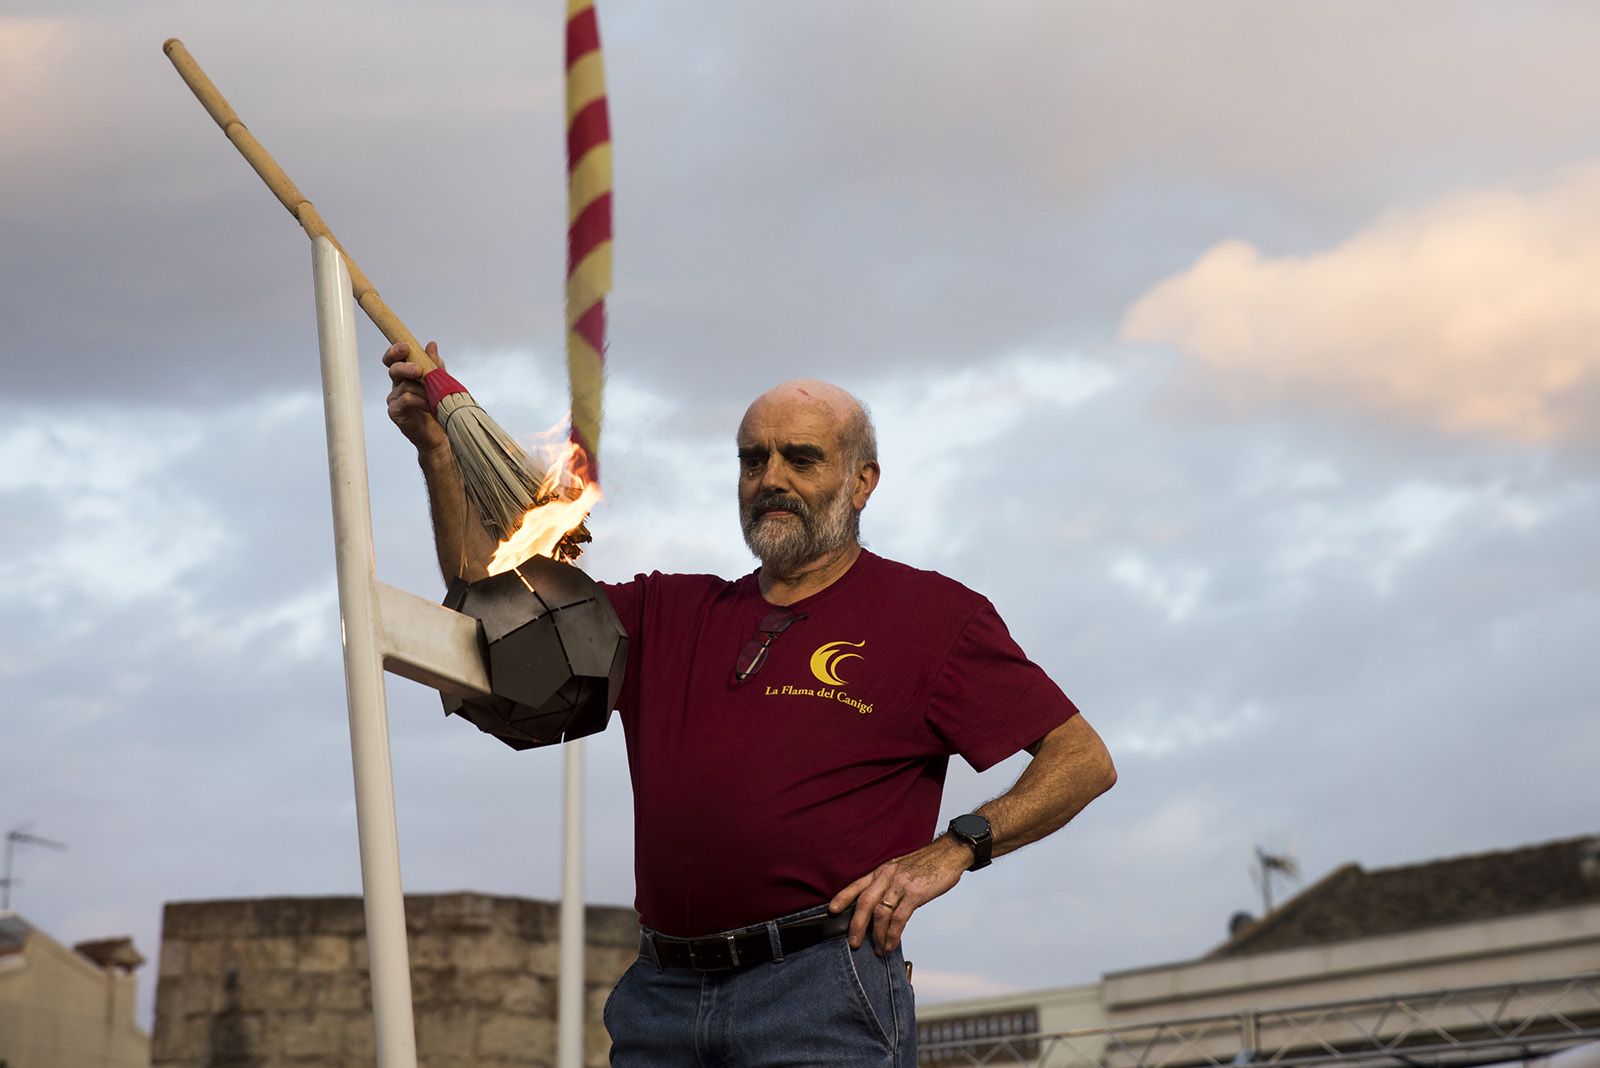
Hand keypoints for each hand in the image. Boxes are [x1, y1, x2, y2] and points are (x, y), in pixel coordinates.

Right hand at [384, 341, 448, 454]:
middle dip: (406, 367)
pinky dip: (419, 400)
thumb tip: (431, 345)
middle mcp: (397, 385)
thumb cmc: (440, 408)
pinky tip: (429, 406)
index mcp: (406, 376)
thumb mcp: (441, 382)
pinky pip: (405, 399)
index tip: (405, 347)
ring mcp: (394, 399)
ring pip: (404, 385)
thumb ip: (434, 365)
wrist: (441, 434)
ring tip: (435, 398)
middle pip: (394, 369)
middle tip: (419, 370)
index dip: (395, 351)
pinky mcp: (395, 412)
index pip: (394, 359)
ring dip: (423, 389)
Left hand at [828, 836, 969, 953]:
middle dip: (856, 925)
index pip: (857, 885)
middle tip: (853, 943)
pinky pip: (899, 918)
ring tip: (878, 949)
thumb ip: (888, 884)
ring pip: (880, 913)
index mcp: (882, 870)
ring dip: (877, 935)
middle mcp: (888, 876)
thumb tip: (878, 907)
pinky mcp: (916, 894)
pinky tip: (891, 944)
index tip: (832, 911)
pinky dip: (893, 934)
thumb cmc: (926, 863)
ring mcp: (901, 885)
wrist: (949, 853)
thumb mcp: (900, 868)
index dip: (843, 898)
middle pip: (864, 903)